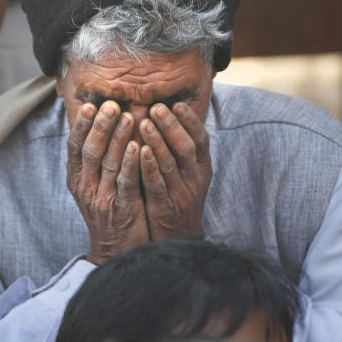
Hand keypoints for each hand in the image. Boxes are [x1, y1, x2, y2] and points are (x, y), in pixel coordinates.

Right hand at [66, 101, 149, 263]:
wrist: (117, 250)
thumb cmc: (109, 210)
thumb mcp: (93, 186)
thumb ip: (94, 159)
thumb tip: (98, 124)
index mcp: (77, 179)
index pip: (75, 147)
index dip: (82, 126)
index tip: (89, 105)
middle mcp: (86, 187)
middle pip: (90, 151)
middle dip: (100, 126)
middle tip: (110, 104)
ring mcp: (103, 198)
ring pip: (108, 163)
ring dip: (117, 138)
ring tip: (126, 116)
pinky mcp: (122, 208)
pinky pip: (125, 182)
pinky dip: (129, 163)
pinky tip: (136, 146)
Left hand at [138, 102, 211, 239]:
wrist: (178, 237)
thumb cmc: (178, 195)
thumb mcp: (187, 172)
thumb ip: (180, 147)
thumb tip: (169, 112)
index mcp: (202, 166)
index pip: (201, 138)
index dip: (190, 121)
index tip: (177, 103)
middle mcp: (195, 178)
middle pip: (186, 147)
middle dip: (172, 126)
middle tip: (157, 107)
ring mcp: (181, 193)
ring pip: (170, 163)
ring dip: (158, 142)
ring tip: (144, 123)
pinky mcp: (165, 206)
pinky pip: (157, 184)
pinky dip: (148, 167)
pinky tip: (139, 151)